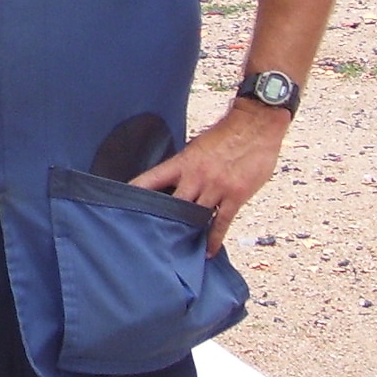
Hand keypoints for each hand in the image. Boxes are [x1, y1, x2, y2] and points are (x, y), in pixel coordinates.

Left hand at [130, 101, 289, 254]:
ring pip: (196, 216)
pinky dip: (214, 238)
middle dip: (162, 219)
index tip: (121, 203)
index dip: (137, 191)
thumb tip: (174, 180)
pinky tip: (207, 251)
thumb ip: (186, 165)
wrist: (255, 126)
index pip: (153, 178)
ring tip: (174, 248)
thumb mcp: (198, 146)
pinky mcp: (235, 196)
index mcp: (183, 161)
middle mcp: (196, 176)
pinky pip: (222, 222)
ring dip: (187, 231)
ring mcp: (216, 187)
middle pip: (173, 204)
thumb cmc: (225, 134)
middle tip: (149, 236)